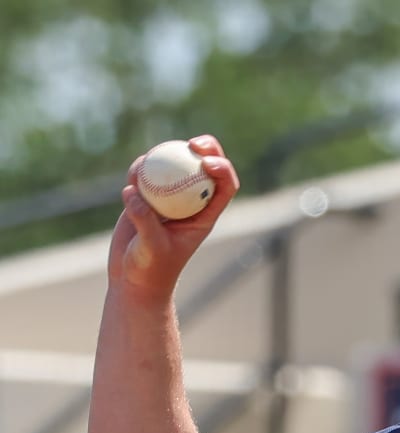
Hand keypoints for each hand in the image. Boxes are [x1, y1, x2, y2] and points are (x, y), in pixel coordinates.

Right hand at [107, 135, 239, 303]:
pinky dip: (140, 168)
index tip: (207, 162)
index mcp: (205, 216)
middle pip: (205, 167)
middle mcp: (191, 203)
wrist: (133, 278)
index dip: (223, 169)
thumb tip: (134, 192)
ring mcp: (169, 197)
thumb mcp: (151, 248)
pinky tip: (133, 175)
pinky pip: (146, 173)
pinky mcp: (146, 196)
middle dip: (206, 149)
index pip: (224, 187)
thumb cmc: (150, 270)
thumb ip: (144, 221)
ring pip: (175, 164)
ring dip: (165, 156)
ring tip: (146, 165)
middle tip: (192, 144)